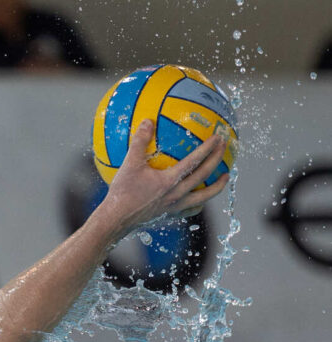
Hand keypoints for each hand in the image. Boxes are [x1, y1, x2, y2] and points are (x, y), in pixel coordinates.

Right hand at [95, 118, 229, 234]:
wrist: (116, 219)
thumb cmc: (122, 192)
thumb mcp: (129, 164)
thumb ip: (139, 142)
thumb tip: (148, 122)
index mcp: (169, 180)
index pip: (194, 161)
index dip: (208, 148)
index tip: (218, 137)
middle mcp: (177, 194)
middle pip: (204, 176)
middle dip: (217, 160)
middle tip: (225, 148)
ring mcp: (176, 207)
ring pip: (204, 196)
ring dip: (217, 186)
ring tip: (225, 177)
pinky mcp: (171, 215)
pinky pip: (191, 210)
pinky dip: (199, 203)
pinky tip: (200, 200)